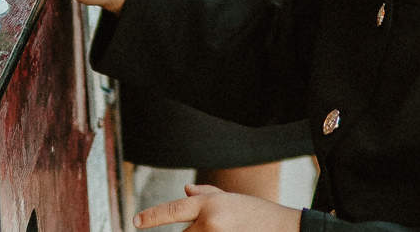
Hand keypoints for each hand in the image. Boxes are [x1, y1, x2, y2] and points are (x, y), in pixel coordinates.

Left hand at [135, 184, 300, 230]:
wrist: (284, 229)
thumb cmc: (257, 213)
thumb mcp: (230, 198)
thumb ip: (205, 194)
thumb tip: (185, 191)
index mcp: (210, 206)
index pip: (172, 211)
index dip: (151, 217)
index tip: (136, 223)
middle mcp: (210, 224)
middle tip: (216, 227)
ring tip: (226, 230)